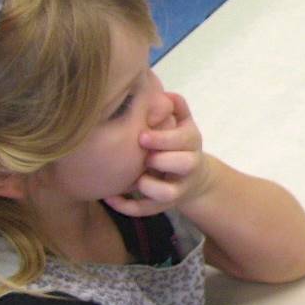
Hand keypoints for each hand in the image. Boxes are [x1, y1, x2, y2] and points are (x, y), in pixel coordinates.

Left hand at [106, 91, 214, 215]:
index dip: (164, 138)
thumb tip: (164, 93)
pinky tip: (110, 197)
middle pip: (184, 164)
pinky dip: (127, 207)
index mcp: (191, 144)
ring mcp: (177, 188)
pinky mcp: (163, 206)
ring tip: (135, 180)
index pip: (185, 139)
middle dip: (161, 159)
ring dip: (150, 187)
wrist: (194, 179)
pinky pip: (146, 210)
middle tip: (143, 156)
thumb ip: (177, 108)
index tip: (142, 135)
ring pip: (168, 193)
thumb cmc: (180, 146)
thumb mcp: (183, 125)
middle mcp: (188, 167)